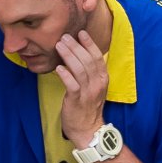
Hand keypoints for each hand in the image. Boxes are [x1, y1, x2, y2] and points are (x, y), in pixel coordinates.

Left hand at [55, 29, 110, 146]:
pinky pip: (72, 84)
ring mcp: (88, 92)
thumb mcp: (95, 87)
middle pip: (87, 60)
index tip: (81, 33)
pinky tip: (58, 67)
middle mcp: (98, 83)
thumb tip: (79, 54)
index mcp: (103, 78)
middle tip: (65, 36)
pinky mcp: (77, 100)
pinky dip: (65, 74)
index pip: (97, 56)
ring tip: (59, 46)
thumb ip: (90, 72)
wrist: (88, 129)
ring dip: (69, 55)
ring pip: (79, 69)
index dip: (89, 43)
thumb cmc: (88, 106)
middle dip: (76, 46)